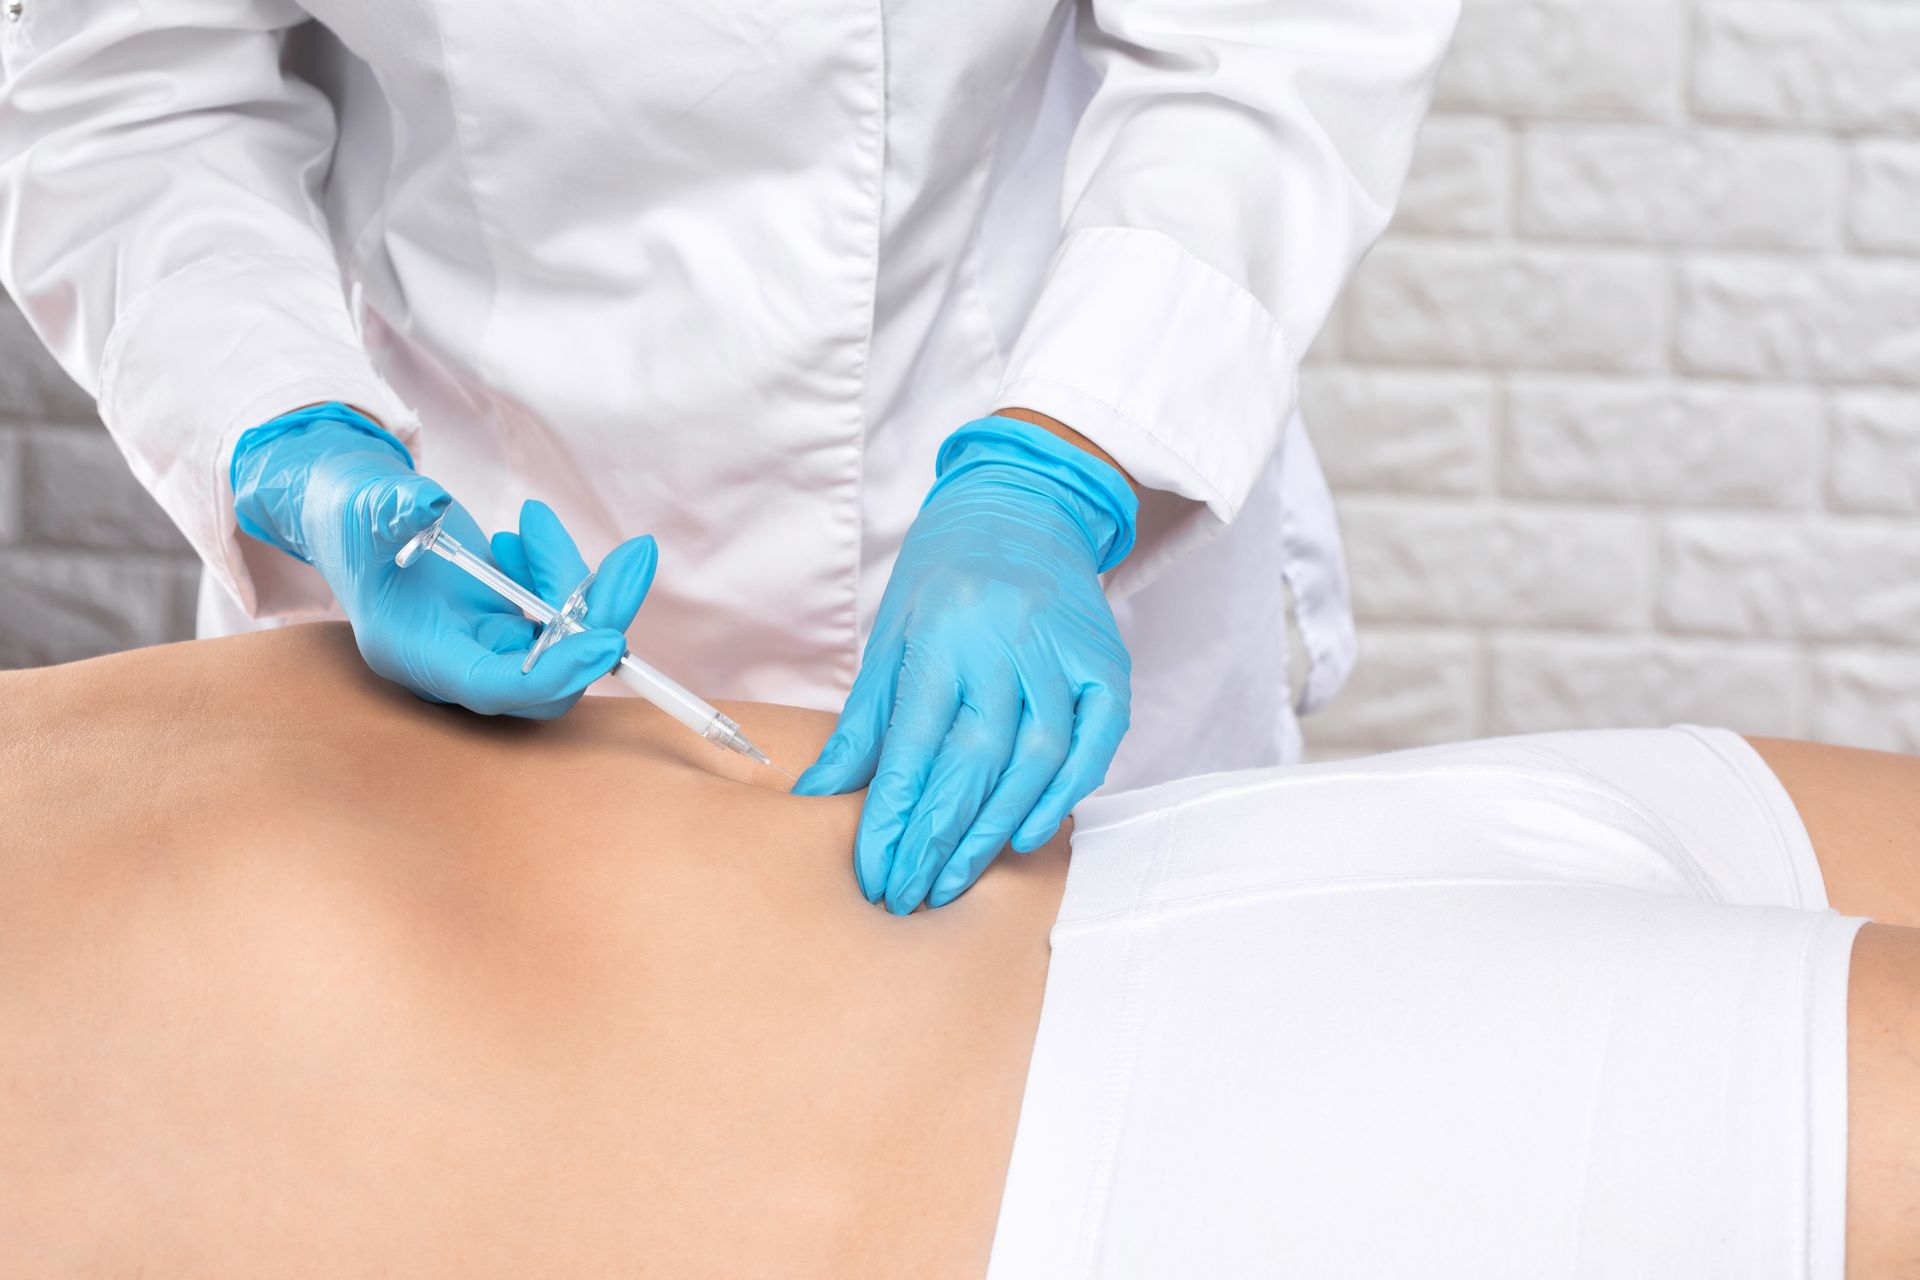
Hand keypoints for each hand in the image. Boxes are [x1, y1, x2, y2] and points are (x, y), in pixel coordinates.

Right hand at [231, 402, 655, 717]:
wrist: (352, 513)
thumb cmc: (350, 515)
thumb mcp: (364, 505)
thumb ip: (392, 509)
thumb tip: (428, 504)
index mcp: (417, 654)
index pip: (497, 687)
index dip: (555, 672)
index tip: (608, 638)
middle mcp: (457, 663)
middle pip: (551, 674)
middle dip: (598, 616)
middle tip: (633, 556)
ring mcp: (485, 646)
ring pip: (564, 641)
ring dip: (575, 581)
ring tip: (534, 522)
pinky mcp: (506, 624)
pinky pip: (560, 614)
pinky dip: (562, 573)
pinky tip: (527, 533)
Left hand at [793, 416, 1136, 912]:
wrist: (1023, 505)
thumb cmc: (944, 578)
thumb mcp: (889, 638)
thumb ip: (863, 724)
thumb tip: (815, 797)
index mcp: (940, 633)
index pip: (913, 745)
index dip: (893, 819)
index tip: (874, 874)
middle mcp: (1004, 641)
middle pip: (973, 761)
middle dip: (937, 841)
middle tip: (909, 896)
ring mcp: (1062, 651)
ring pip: (1035, 759)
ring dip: (994, 829)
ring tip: (956, 881)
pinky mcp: (1107, 662)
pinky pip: (1093, 742)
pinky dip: (1064, 793)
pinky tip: (1027, 832)